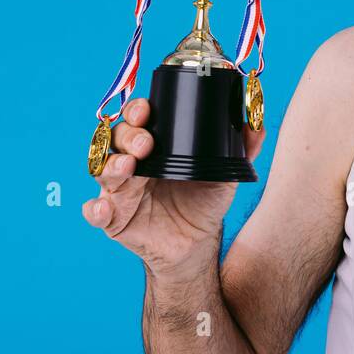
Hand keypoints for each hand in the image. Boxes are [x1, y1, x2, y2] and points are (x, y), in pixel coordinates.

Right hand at [82, 98, 266, 275]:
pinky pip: (95, 212)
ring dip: (111, 166)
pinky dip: (94, 209)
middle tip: (145, 143)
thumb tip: (258, 123)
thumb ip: (243, 147)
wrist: (197, 243)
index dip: (137, 110)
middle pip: (116, 139)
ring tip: (127, 166)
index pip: (137, 119)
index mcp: (154, 145)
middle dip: (128, 136)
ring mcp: (120, 190)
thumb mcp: (225, 173)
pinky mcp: (113, 218)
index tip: (147, 110)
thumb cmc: (204, 202)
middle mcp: (131, 163)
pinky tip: (103, 208)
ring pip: (103, 170)